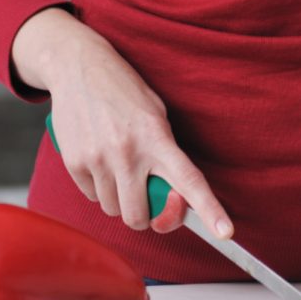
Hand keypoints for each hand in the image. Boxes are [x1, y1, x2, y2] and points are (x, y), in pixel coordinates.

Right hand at [12, 9, 232, 239]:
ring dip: (120, 200)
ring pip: (113, 210)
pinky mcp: (74, 162)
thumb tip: (175, 198)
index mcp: (156, 138)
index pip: (188, 180)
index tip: (226, 233)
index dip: (209, 209)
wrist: (77, 67)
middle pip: (139, 216)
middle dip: (145, 216)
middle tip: (146, 196)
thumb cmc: (124, 91)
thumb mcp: (156, 114)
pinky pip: (92, 197)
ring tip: (119, 168)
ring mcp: (98, 159)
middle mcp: (127, 152)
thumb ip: (166, 154)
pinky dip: (99, 188)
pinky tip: (100, 161)